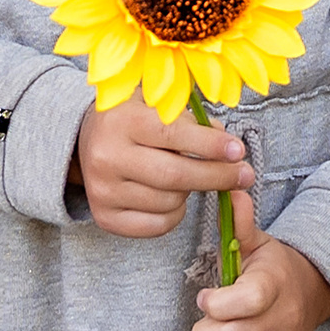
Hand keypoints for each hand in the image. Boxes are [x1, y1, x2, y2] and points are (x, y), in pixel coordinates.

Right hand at [72, 98, 251, 238]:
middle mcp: (107, 156)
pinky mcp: (104, 216)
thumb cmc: (132, 118)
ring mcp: (103, 190)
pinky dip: (175, 214)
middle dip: (216, 176)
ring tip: (188, 177)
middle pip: (175, 176)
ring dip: (191, 192)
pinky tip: (173, 196)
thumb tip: (227, 145)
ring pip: (169, 202)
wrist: (85, 140)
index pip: (173, 135)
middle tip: (245, 175)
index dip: (209, 145)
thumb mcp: (157, 105)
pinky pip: (157, 226)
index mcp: (122, 120)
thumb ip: (191, 120)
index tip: (238, 151)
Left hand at [193, 193, 329, 330]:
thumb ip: (239, 224)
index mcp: (274, 284)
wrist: (311, 293)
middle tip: (201, 328)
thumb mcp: (257, 242)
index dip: (217, 305)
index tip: (204, 299)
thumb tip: (231, 191)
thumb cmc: (271, 269)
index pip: (248, 301)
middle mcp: (284, 320)